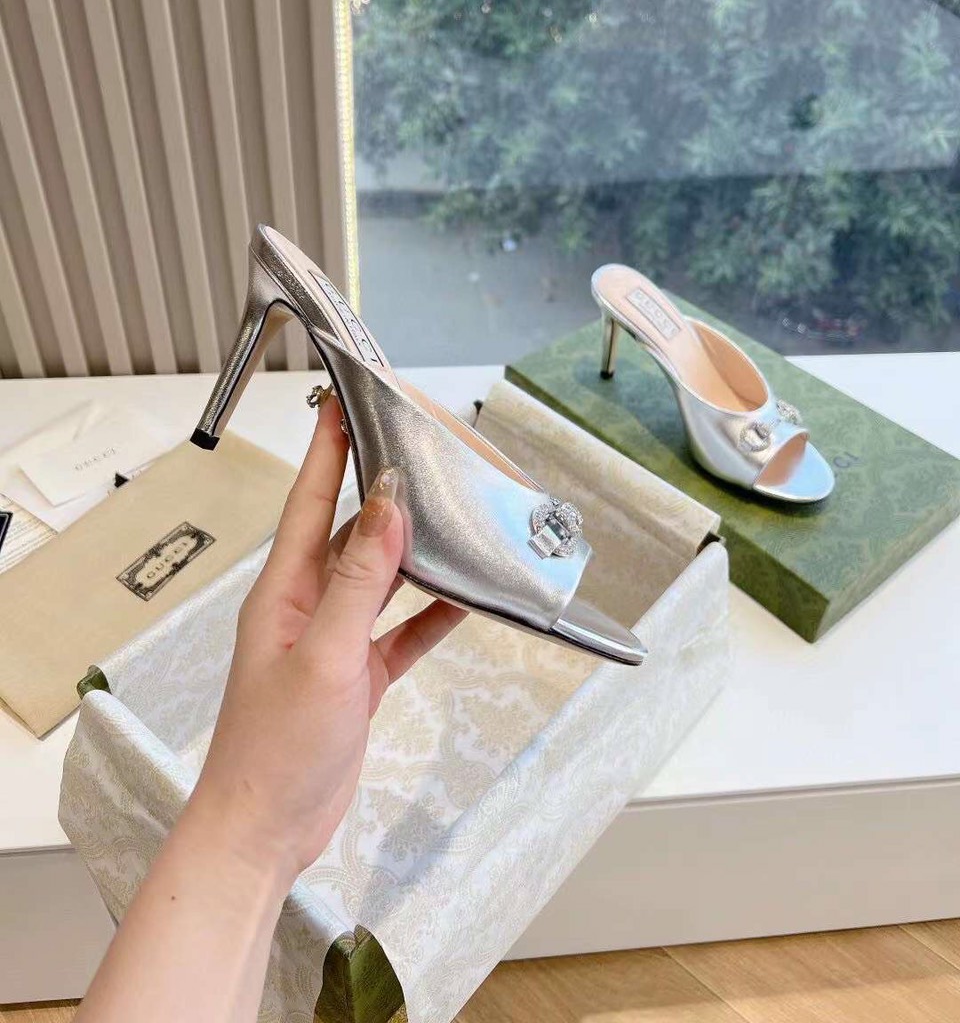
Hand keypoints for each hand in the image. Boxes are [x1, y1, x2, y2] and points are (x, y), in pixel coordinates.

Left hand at [188, 391, 465, 890]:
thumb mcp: (326, 654)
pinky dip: (431, 615)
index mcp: (285, 589)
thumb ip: (361, 578)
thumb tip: (386, 502)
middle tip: (419, 451)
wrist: (265, 832)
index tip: (346, 401)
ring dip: (414, 551)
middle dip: (381, 491)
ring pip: (382, 579)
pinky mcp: (358, 677)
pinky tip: (464, 600)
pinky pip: (401, 632)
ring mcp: (334, 642)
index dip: (328, 449)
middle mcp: (308, 606)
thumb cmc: (275, 748)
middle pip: (350, 532)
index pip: (309, 499)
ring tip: (453, 515)